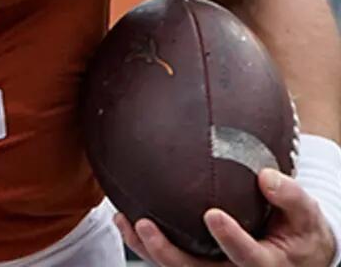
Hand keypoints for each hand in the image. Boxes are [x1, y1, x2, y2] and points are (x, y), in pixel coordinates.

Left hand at [114, 168, 336, 265]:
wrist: (298, 258)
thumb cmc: (301, 232)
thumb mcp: (307, 215)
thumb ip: (289, 195)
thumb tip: (264, 176)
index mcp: (265, 263)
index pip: (245, 256)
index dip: (229, 238)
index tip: (212, 214)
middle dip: (169, 253)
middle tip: (147, 226)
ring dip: (148, 250)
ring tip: (126, 222)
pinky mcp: (201, 265)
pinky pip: (171, 261)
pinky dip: (145, 245)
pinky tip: (126, 220)